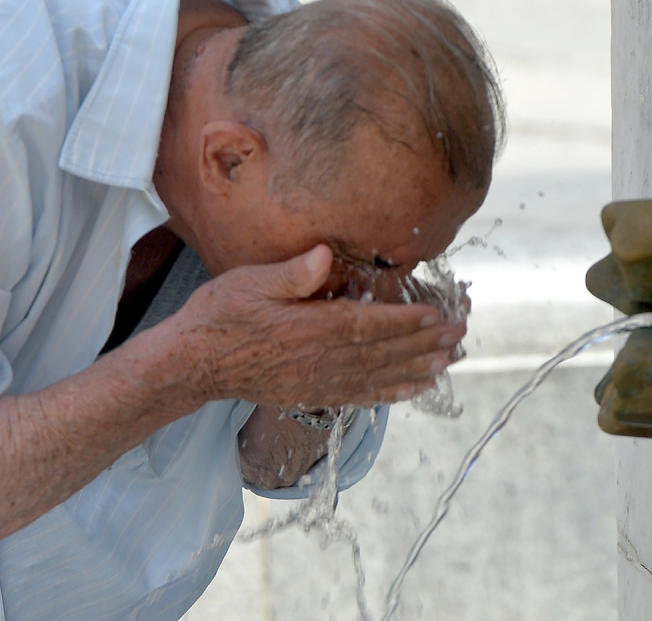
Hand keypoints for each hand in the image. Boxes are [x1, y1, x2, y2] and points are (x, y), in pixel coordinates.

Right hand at [167, 245, 463, 409]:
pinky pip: (359, 396)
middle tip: (458, 335)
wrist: (193, 364)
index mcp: (307, 329)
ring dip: (416, 368)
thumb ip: (292, 273)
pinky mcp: (311, 394)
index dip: (406, 322)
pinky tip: (413, 388)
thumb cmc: (219, 317)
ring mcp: (316, 382)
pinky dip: (390, 393)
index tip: (437, 316)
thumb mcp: (249, 283)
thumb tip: (324, 254)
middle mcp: (318, 360)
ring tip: (448, 361)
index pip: (368, 325)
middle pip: (382, 352)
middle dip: (423, 343)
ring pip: (377, 376)